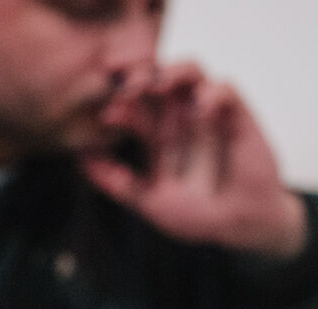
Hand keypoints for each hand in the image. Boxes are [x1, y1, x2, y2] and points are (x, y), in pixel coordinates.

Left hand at [80, 62, 307, 259]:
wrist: (239, 226)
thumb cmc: (196, 214)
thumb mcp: (146, 201)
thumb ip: (114, 180)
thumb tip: (78, 158)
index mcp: (156, 134)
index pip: (133, 106)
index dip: (118, 103)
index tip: (106, 115)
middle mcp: (180, 118)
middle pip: (157, 80)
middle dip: (140, 78)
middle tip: (126, 89)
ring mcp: (208, 114)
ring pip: (190, 72)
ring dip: (172, 72)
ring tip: (157, 85)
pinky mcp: (238, 116)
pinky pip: (225, 88)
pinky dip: (212, 92)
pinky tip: (198, 107)